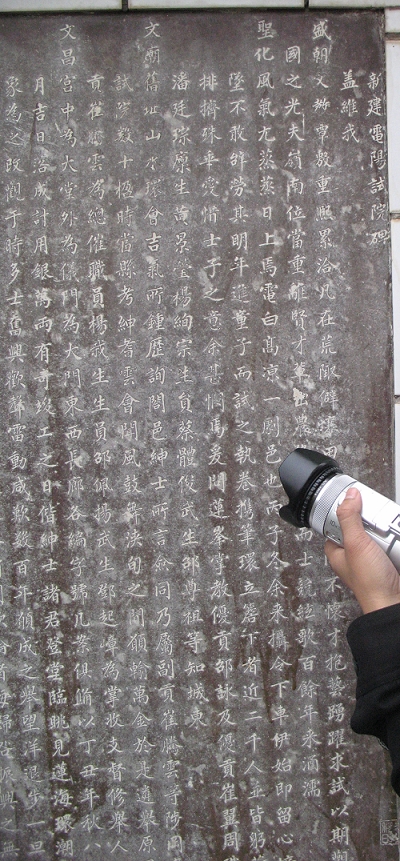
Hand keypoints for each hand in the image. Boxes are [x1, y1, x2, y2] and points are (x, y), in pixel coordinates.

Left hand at [324, 486, 399, 613]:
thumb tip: (349, 496)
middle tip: (375, 516)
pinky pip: (390, 544)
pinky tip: (396, 537)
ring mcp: (371, 559)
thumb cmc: (370, 583)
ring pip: (377, 534)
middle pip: (359, 526)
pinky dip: (394, 539)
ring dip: (384, 530)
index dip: (344, 511)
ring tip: (388, 528)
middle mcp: (353, 555)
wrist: (393, 603)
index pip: (335, 524)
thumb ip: (349, 518)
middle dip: (370, 520)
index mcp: (338, 551)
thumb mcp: (355, 543)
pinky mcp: (386, 562)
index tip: (354, 499)